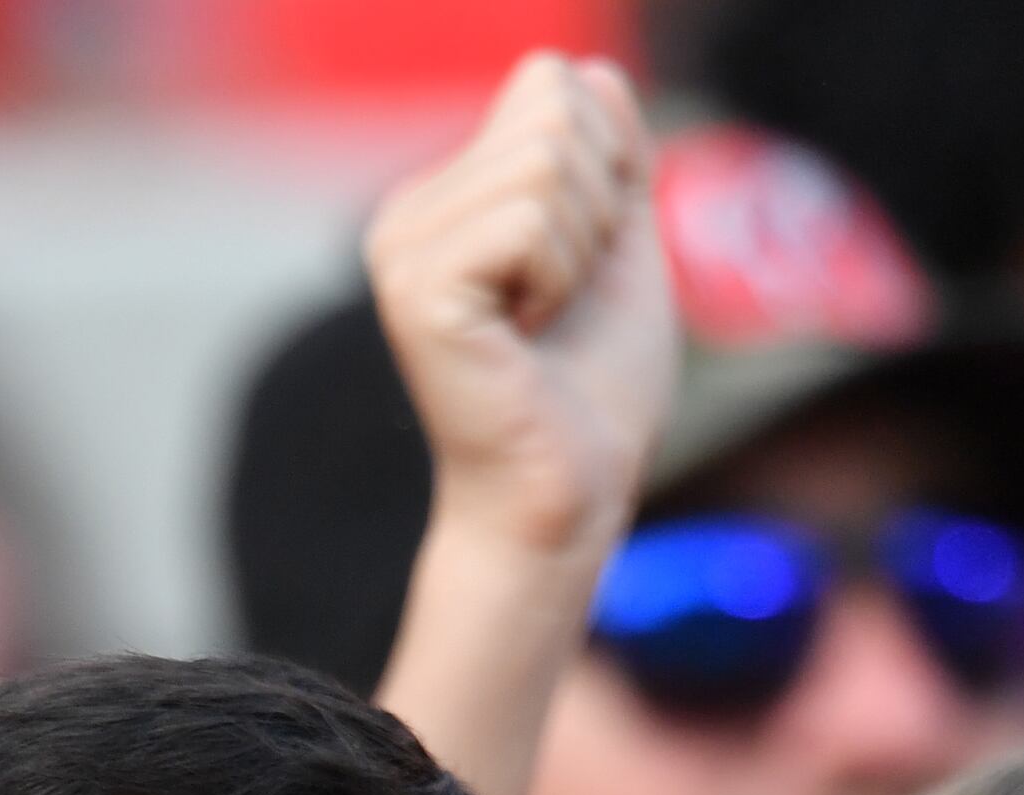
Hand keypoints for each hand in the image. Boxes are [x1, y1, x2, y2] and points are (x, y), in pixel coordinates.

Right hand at [365, 52, 675, 562]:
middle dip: (598, 208)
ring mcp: (403, 246)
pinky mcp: (417, 287)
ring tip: (544, 320)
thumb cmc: (593, 392)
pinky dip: (559, 277)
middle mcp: (410, 212)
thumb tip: (589, 71)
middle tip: (564, 300)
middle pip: (550, 111)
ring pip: (546, 162)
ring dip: (581, 251)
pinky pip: (530, 219)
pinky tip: (526, 335)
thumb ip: (611, 158)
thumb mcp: (620, 246)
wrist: (568, 495)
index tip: (581, 264)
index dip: (607, 166)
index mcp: (450, 198)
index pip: (549, 86)